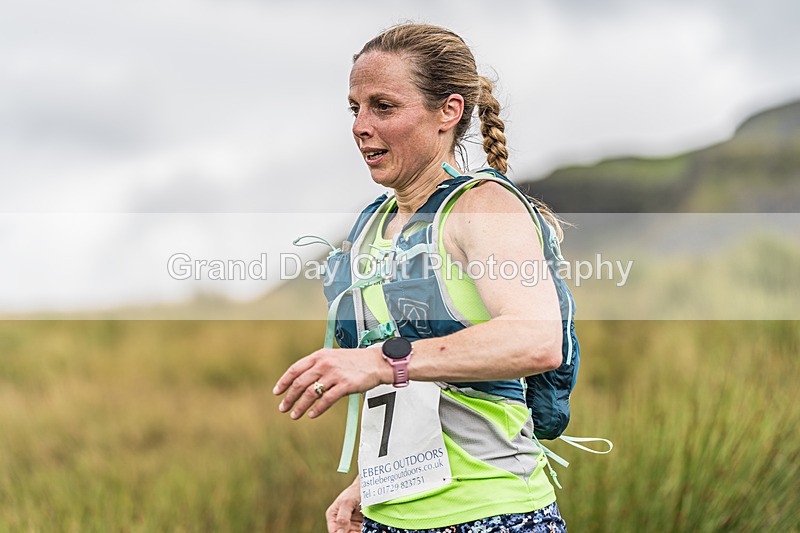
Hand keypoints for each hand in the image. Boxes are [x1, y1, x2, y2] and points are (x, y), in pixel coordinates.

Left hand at [273, 345, 389, 418]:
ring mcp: (335, 374)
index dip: (284, 381)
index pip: (295, 369)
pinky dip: (317, 409)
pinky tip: (312, 415)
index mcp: (320, 355)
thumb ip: (318, 365)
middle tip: (283, 408)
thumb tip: (303, 380)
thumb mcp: (334, 357)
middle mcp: (325, 363)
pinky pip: (326, 400)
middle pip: (300, 383)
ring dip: (300, 406)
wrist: (377, 362)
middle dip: (289, 397)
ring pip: (310, 393)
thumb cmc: (356, 361)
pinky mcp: (345, 385)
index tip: (277, 392)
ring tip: (294, 415)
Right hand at [325, 478, 362, 532]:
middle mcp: (340, 522)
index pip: (334, 531)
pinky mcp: (358, 525)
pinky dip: (365, 531)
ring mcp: (350, 524)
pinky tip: (369, 529)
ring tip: (365, 527)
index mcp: (332, 516)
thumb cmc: (354, 491)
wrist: (366, 487)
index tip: (351, 532)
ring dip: (359, 532)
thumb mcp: (347, 503)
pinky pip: (361, 531)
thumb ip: (342, 518)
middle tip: (360, 530)